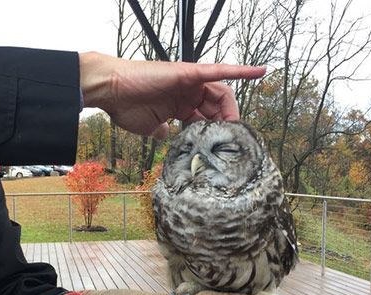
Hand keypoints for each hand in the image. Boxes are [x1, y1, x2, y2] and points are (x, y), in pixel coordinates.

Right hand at [79, 52, 265, 138]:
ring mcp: (189, 81)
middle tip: (230, 143)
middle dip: (225, 125)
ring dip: (232, 110)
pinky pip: (219, 70)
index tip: (219, 148)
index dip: (215, 133)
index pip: (205, 119)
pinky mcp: (188, 72)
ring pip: (221, 92)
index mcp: (178, 105)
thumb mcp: (149, 128)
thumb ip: (162, 133)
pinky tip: (260, 71)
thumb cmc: (125, 107)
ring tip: (237, 128)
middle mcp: (186, 92)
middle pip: (217, 107)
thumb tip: (168, 138)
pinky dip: (240, 70)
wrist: (110, 91)